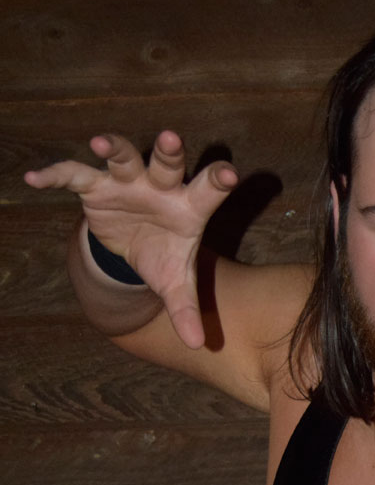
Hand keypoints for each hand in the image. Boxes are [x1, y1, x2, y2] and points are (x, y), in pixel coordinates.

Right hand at [24, 130, 237, 347]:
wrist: (134, 247)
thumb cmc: (164, 255)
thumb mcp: (175, 283)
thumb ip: (186, 309)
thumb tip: (198, 345)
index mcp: (189, 207)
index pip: (209, 189)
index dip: (218, 179)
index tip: (229, 176)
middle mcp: (161, 186)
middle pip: (167, 163)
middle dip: (167, 152)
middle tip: (170, 139)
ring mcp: (128, 182)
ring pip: (124, 157)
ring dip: (114, 148)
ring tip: (100, 143)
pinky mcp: (97, 186)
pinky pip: (74, 175)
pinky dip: (54, 175)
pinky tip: (35, 179)